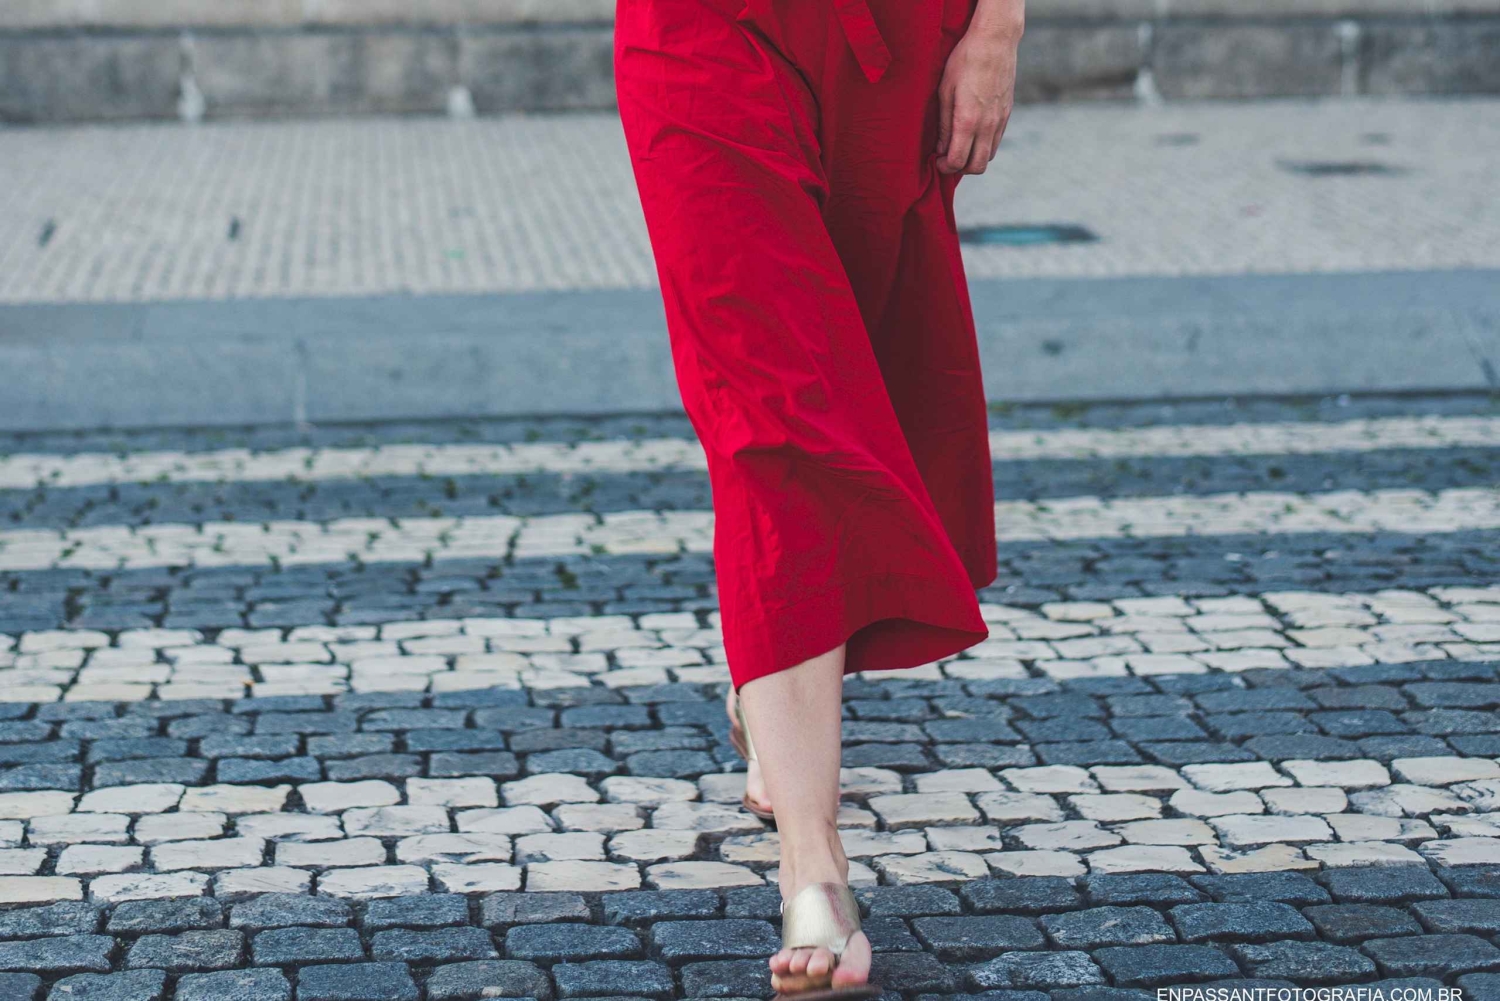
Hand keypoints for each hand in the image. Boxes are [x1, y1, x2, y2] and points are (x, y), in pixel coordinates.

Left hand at [936, 0, 1022, 174]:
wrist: (995, 42)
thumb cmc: (964, 62)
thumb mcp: (945, 92)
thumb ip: (943, 125)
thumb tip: (941, 149)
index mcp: (968, 121)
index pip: (958, 161)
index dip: (945, 167)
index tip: (937, 160)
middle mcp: (987, 126)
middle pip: (977, 167)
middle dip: (960, 169)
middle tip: (947, 158)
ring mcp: (1000, 121)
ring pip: (989, 157)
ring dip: (973, 158)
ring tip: (959, 147)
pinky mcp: (1006, 114)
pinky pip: (996, 142)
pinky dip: (983, 146)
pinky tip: (972, 135)